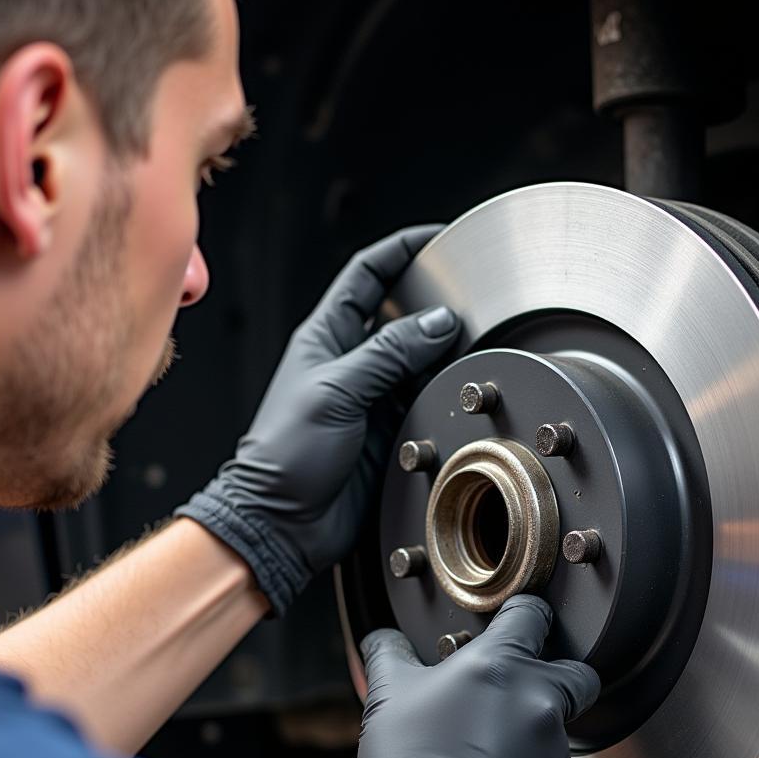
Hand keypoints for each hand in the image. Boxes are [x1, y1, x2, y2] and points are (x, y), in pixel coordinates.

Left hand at [176, 226, 460, 613]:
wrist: (285, 520)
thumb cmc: (285, 455)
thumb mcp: (337, 390)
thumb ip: (388, 353)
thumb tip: (437, 321)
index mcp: (326, 337)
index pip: (367, 275)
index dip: (400, 250)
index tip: (437, 238)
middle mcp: (352, 362)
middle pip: (401, 314)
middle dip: (434, 300)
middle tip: (470, 295)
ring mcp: (373, 395)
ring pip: (420, 357)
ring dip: (445, 348)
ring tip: (473, 339)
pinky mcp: (392, 428)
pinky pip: (426, 397)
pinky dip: (445, 387)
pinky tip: (461, 383)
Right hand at [355, 595, 600, 757]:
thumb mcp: (387, 697)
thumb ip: (389, 655)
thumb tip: (381, 638)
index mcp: (500, 665)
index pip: (532, 613)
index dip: (523, 611)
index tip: (512, 616)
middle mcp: (536, 698)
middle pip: (575, 669)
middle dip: (556, 669)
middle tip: (520, 677)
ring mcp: (549, 744)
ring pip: (561, 717)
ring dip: (535, 717)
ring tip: (491, 730)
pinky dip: (529, 757)